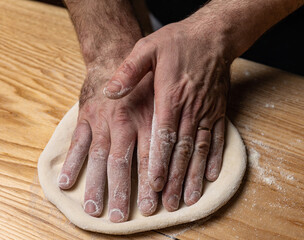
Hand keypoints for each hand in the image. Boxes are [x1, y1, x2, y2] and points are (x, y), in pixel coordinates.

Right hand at [57, 59, 158, 221]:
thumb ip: (170, 121)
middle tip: (120, 218)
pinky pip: (77, 143)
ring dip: (96, 185)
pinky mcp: (85, 117)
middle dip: (121, 192)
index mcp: (147, 118)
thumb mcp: (164, 94)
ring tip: (94, 210)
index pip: (149, 157)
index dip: (150, 184)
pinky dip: (71, 163)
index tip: (151, 206)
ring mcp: (102, 120)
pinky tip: (66, 183)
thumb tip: (180, 154)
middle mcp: (124, 122)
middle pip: (122, 163)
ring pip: (99, 157)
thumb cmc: (144, 81)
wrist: (115, 56)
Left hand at [104, 19, 228, 210]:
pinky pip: (218, 138)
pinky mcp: (218, 111)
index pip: (164, 134)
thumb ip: (129, 70)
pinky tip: (212, 175)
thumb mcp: (148, 47)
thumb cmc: (179, 42)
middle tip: (169, 203)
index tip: (155, 184)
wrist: (212, 36)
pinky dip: (215, 157)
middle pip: (182, 149)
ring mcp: (207, 111)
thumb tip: (110, 92)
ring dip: (194, 175)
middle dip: (175, 178)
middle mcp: (191, 108)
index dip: (159, 161)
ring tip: (189, 198)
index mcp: (170, 95)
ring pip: (200, 149)